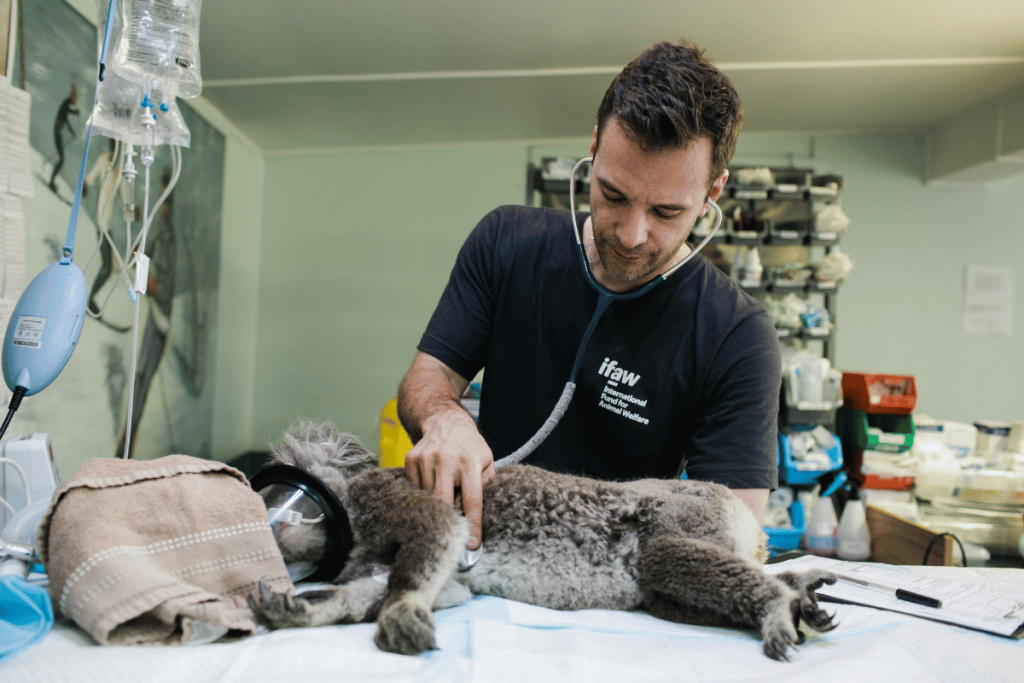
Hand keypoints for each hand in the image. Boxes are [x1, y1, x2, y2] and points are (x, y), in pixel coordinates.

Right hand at [404, 411, 493, 549]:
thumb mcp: (487, 461)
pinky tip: (432, 481)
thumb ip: (486, 485)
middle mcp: (447, 459)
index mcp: (470, 462)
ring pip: (429, 497)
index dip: (473, 525)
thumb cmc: (470, 447)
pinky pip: (415, 488)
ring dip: (437, 502)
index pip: (472, 501)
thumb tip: (482, 518)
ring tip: (445, 492)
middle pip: (444, 502)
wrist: (444, 422)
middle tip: (453, 529)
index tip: (472, 545)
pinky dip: (423, 491)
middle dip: (449, 519)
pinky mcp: (411, 459)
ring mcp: (426, 458)